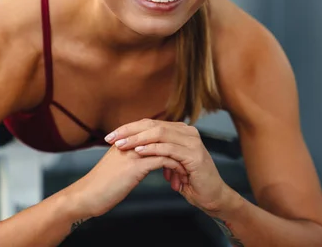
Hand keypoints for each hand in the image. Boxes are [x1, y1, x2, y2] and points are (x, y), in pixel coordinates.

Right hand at [67, 144, 188, 217]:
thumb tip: (146, 155)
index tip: (178, 153)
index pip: (153, 130)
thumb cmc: (101, 183)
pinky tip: (178, 176)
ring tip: (185, 171)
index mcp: (125, 139)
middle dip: (177, 147)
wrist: (87, 195)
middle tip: (187, 159)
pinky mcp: (135, 166)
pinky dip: (174, 167)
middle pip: (162, 134)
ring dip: (178, 158)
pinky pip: (162, 159)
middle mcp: (130, 142)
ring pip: (165, 146)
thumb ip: (130, 155)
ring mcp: (133, 152)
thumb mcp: (118, 163)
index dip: (168, 141)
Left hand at [105, 119, 231, 212]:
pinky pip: (168, 148)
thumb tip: (133, 145)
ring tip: (121, 145)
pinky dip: (152, 149)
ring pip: (159, 134)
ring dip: (137, 139)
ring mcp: (192, 142)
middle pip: (153, 125)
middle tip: (111, 138)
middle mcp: (187, 132)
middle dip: (129, 131)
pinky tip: (139, 152)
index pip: (150, 124)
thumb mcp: (169, 161)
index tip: (110, 136)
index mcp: (180, 130)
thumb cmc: (189, 181)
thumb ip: (156, 150)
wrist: (210, 196)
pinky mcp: (194, 155)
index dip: (129, 128)